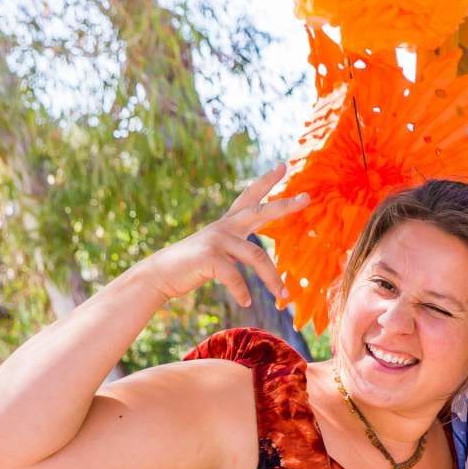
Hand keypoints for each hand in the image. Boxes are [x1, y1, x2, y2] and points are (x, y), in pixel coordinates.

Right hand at [136, 167, 304, 308]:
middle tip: (308, 197)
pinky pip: (235, 276)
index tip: (283, 165)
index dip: (266, 181)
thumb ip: (237, 249)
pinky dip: (243, 292)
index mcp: (228, 224)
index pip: (250, 197)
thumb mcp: (219, 252)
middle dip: (284, 205)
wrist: (160, 275)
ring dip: (272, 279)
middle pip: (260, 212)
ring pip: (257, 256)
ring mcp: (216, 240)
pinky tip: (247, 302)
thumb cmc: (193, 265)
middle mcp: (224, 227)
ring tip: (283, 296)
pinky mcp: (208, 257)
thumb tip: (258, 259)